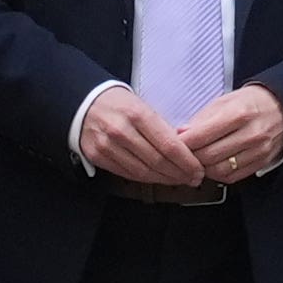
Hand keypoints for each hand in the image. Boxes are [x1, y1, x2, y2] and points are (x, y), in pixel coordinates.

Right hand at [72, 82, 207, 187]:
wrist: (84, 102)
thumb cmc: (117, 102)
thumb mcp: (142, 104)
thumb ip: (161, 126)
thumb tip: (185, 148)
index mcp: (137, 114)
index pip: (168, 145)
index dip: (187, 162)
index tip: (198, 169)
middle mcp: (121, 131)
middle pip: (157, 161)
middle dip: (179, 173)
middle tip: (193, 178)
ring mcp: (107, 146)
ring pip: (143, 172)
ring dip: (164, 179)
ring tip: (178, 180)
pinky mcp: (98, 157)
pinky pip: (127, 174)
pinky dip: (145, 178)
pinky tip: (158, 178)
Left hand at [176, 83, 282, 185]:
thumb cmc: (252, 103)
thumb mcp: (225, 101)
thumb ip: (202, 119)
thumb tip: (181, 134)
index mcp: (240, 113)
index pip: (203, 135)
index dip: (184, 142)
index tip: (174, 143)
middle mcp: (251, 133)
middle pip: (209, 155)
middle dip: (191, 157)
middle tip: (183, 154)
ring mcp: (258, 150)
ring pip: (220, 170)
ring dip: (203, 168)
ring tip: (198, 159)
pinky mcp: (261, 162)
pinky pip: (233, 177)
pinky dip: (218, 174)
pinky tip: (213, 165)